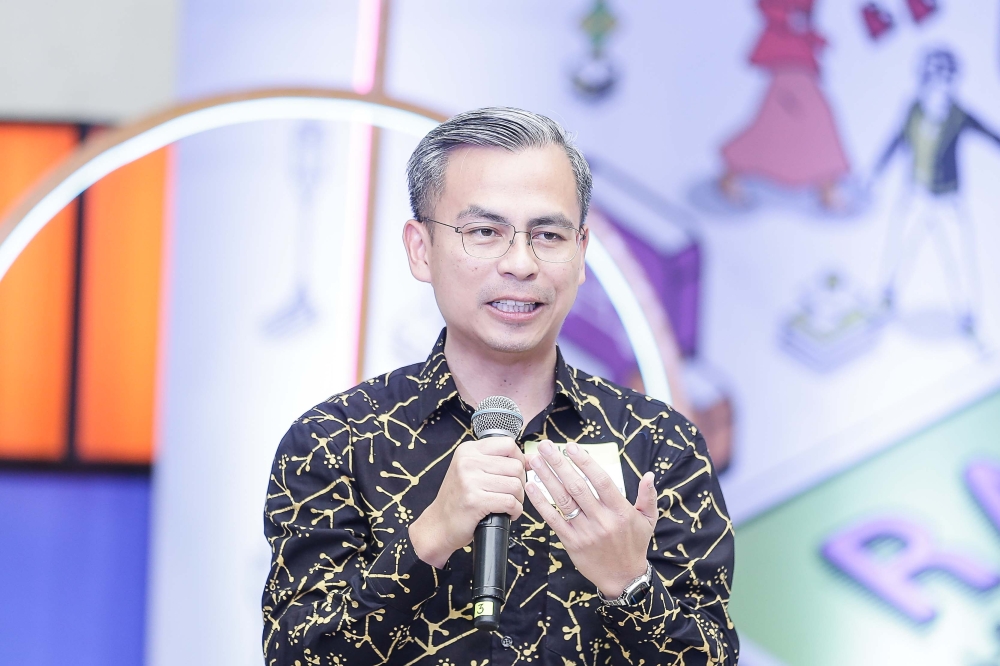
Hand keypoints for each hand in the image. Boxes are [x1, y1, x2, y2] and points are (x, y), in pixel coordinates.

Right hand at [410, 437, 525, 568]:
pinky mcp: (474, 500)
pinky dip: (515, 511)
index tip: (514, 474)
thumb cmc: (460, 498)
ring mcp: (470, 480)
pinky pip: (510, 502)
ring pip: (515, 485)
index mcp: (468, 450)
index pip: (508, 444)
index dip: (518, 459)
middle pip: (515, 466)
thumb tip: (532, 459)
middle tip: (511, 494)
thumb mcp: (473, 471)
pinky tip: (508, 514)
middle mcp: (468, 461)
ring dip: (518, 499)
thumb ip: (498, 461)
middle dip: (520, 483)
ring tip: (508, 505)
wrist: (439, 525)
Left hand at [524, 440, 656, 597]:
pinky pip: (553, 519)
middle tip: (546, 446)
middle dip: (560, 464)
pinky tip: (531, 487)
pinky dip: (540, 503)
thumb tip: (649, 475)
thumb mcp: (648, 520)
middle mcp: (602, 520)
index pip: (601, 481)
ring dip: (547, 478)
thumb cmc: (635, 544)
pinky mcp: (571, 542)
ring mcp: (585, 532)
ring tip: (535, 460)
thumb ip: (648, 496)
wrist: (623, 578)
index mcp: (620, 511)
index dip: (585, 462)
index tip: (571, 447)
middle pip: (577, 487)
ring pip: (563, 501)